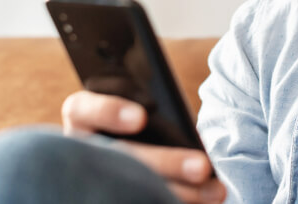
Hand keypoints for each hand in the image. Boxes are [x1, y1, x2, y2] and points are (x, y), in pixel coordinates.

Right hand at [61, 90, 226, 203]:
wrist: (118, 155)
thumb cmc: (137, 119)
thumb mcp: (135, 103)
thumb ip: (147, 106)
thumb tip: (182, 125)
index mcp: (82, 117)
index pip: (82, 109)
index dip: (109, 111)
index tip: (142, 117)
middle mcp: (81, 149)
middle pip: (120, 157)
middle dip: (165, 163)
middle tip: (203, 167)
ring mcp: (94, 177)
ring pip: (130, 188)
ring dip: (177, 192)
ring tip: (216, 191)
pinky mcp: (108, 195)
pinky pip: (133, 200)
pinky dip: (169, 202)